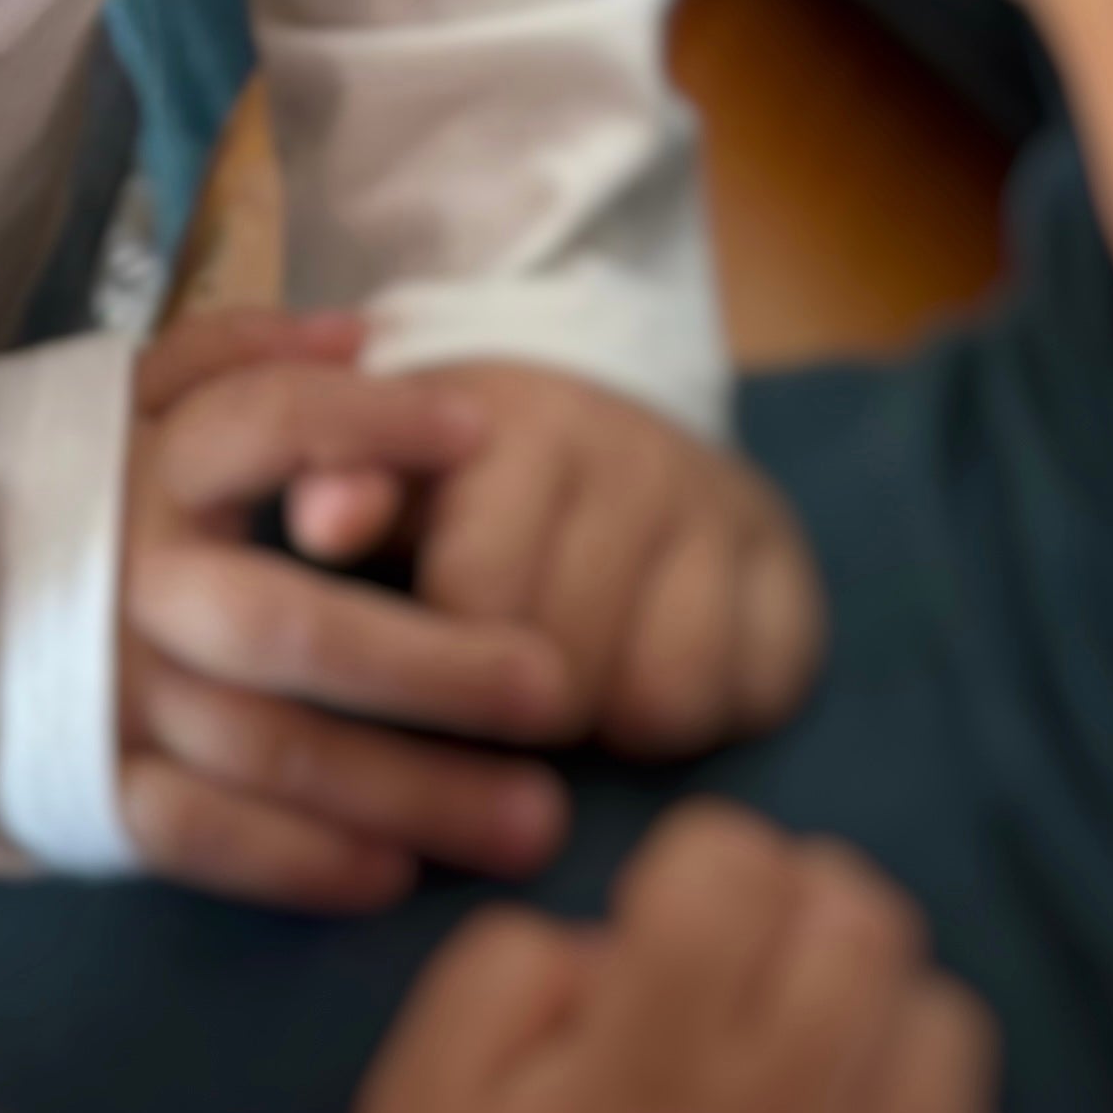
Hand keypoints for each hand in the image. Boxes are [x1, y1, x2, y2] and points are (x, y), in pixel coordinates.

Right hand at [119, 310, 580, 911]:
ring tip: (535, 821)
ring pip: (271, 750)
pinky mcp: (92, 786)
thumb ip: (230, 355)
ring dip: (410, 792)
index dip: (372, 425)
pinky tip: (394, 875)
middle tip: (554, 686)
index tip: (481, 431)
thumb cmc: (66, 490)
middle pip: (291, 626)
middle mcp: (131, 580)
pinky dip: (298, 864)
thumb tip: (354, 335)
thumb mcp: (123, 393)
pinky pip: (204, 838)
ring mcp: (111, 693)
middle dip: (431, 664)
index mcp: (146, 468)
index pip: (266, 425)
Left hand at [293, 362, 822, 759]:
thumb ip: (342, 481)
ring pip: (664, 700)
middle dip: (520, 704)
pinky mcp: (791, 571)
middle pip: (569, 673)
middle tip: (501, 686)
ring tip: (574, 682)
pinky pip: (754, 696)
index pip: (476, 595)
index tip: (428, 659)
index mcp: (519, 426)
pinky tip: (651, 674)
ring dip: (608, 719)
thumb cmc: (465, 462)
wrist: (605, 392)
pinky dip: (704, 713)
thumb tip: (321, 521)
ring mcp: (723, 513)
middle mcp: (633, 457)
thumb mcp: (389, 458)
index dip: (441, 659)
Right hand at [338, 801, 1025, 1112]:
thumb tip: (606, 945)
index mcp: (660, 1070)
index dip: (701, 858)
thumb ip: (499, 977)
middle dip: (804, 902)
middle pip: (867, 926)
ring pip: (948, 1026)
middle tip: (748, 948)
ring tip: (809, 1047)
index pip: (737, 868)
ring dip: (880, 1007)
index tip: (665, 911)